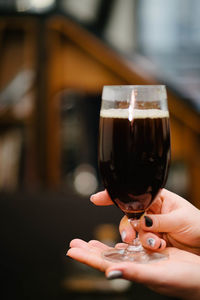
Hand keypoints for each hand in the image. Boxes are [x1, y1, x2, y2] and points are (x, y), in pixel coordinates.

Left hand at [67, 239, 199, 299]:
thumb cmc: (184, 280)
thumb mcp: (158, 275)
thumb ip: (134, 273)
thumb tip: (109, 273)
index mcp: (133, 272)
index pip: (104, 263)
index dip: (87, 257)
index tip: (71, 250)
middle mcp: (135, 266)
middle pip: (106, 256)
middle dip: (89, 249)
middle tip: (74, 242)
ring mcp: (143, 260)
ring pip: (117, 251)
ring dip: (102, 246)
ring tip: (88, 241)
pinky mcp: (152, 253)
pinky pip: (133, 247)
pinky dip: (122, 243)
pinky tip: (116, 241)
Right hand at [90, 189, 199, 254]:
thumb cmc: (198, 225)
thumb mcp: (181, 219)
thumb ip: (160, 221)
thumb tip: (143, 221)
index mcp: (158, 198)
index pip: (133, 192)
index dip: (115, 194)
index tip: (96, 199)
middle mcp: (151, 211)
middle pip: (129, 214)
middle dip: (127, 226)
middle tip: (130, 235)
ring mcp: (151, 226)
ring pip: (134, 230)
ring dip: (141, 238)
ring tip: (157, 244)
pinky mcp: (152, 240)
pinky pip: (140, 242)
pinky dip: (144, 246)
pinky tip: (154, 248)